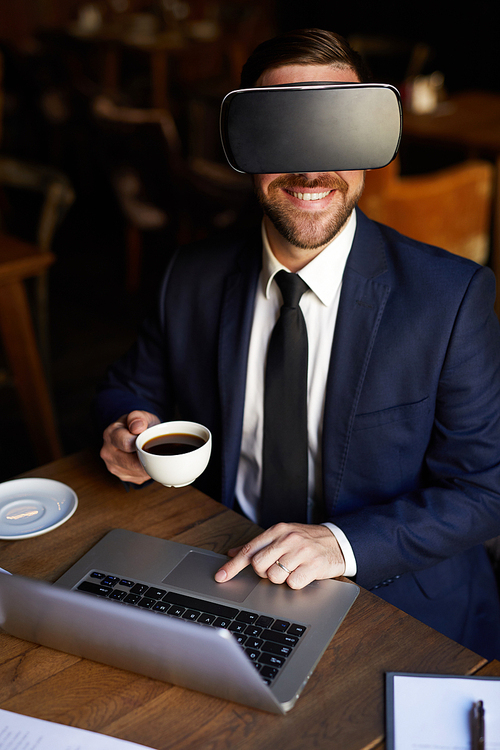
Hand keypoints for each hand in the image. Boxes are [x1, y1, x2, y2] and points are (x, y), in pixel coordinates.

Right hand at [100, 410, 160, 482]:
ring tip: (149, 452)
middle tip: (153, 448)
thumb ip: (139, 417)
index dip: (142, 443)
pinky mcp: (122, 477)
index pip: (127, 444)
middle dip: (148, 456)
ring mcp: (113, 467)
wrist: (135, 435)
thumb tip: (138, 427)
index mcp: (110, 434)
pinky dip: (147, 470)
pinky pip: (140, 477)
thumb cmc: (139, 425)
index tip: (148, 439)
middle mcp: (107, 452)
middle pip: (134, 463)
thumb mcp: (141, 415)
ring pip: (139, 472)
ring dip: (149, 464)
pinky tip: (146, 460)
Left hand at [214, 523, 345, 588]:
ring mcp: (301, 552)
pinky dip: (295, 583)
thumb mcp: (282, 536)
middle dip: (264, 572)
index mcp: (277, 531)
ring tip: (292, 569)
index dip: (233, 565)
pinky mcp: (313, 566)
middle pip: (259, 566)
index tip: (221, 576)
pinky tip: (303, 574)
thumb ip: (257, 545)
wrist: (337, 542)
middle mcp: (288, 539)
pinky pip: (293, 584)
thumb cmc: (306, 540)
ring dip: (281, 578)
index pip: (249, 550)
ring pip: (275, 577)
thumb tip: (232, 552)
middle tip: (276, 567)